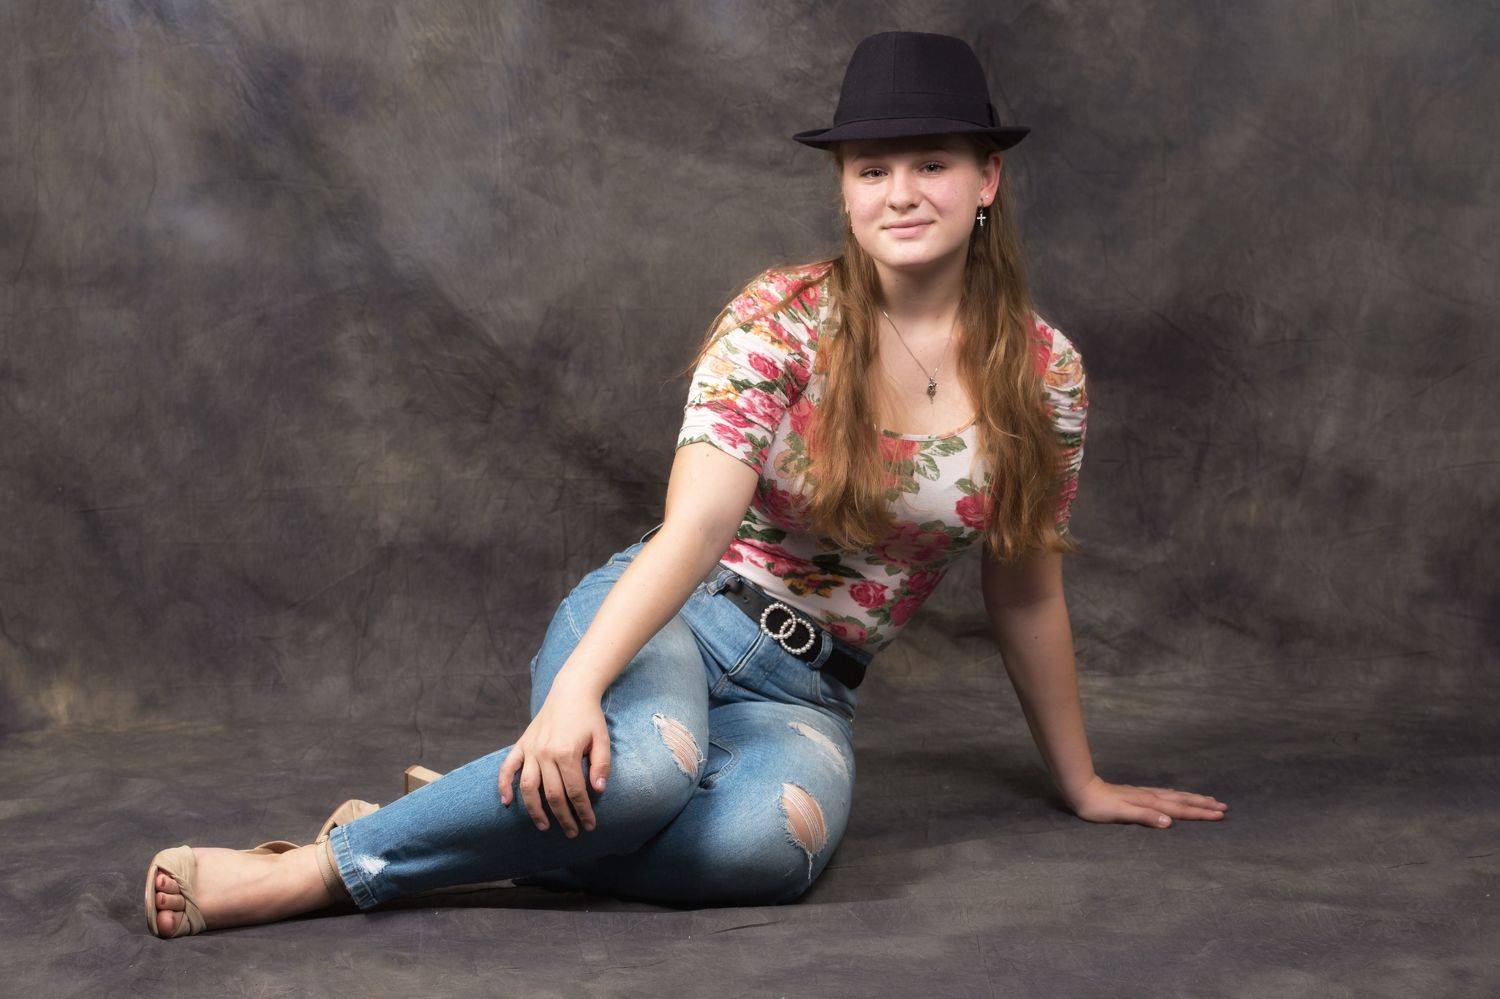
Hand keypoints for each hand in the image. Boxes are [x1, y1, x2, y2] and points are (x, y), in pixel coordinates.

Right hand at [497, 681, 610, 837]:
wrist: (571, 692)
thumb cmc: (589, 717)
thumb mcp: (602, 739)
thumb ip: (601, 765)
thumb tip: (598, 791)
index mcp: (567, 752)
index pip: (575, 791)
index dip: (583, 811)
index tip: (590, 825)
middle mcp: (545, 753)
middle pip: (552, 795)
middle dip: (563, 817)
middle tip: (572, 832)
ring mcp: (531, 749)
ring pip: (528, 787)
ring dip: (535, 810)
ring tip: (544, 826)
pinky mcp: (521, 744)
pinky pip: (508, 768)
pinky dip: (504, 785)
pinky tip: (506, 802)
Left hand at [1062, 775, 1227, 827]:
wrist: (1081, 789)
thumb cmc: (1098, 806)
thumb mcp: (1120, 813)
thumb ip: (1144, 816)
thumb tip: (1169, 822)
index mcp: (1150, 803)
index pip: (1180, 809)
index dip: (1200, 813)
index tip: (1220, 815)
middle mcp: (1150, 797)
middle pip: (1182, 801)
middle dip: (1203, 805)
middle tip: (1224, 807)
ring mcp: (1144, 794)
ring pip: (1175, 796)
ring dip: (1193, 798)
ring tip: (1209, 799)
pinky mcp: (1137, 794)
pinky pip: (1165, 794)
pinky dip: (1177, 795)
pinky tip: (1177, 794)